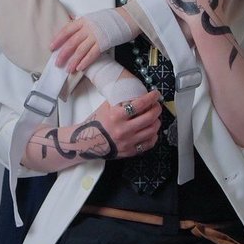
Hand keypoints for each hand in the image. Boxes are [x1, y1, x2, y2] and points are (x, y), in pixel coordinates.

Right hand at [28, 89, 162, 170]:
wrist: (85, 142)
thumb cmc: (96, 122)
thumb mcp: (106, 107)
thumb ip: (121, 101)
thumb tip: (136, 92)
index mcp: (116, 116)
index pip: (140, 104)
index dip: (151, 98)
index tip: (156, 94)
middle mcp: (123, 130)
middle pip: (150, 117)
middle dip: (157, 109)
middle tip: (157, 105)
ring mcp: (127, 142)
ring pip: (152, 131)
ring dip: (157, 122)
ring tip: (154, 117)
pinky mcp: (129, 152)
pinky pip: (148, 144)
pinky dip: (153, 136)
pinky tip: (151, 131)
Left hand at [51, 7, 137, 73]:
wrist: (128, 18)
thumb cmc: (111, 19)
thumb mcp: (94, 17)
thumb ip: (83, 22)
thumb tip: (71, 21)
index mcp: (84, 20)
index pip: (67, 30)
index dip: (58, 39)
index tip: (51, 47)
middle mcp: (88, 28)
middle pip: (71, 42)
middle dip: (63, 54)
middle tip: (57, 63)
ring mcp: (96, 35)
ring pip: (80, 50)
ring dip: (73, 61)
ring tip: (67, 69)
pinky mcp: (104, 43)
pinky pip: (92, 54)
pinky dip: (85, 62)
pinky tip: (80, 68)